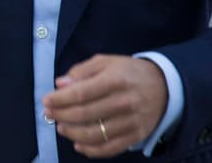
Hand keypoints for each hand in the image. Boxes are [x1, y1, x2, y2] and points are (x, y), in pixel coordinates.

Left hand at [42, 54, 167, 158]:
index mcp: (115, 80)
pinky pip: (110, 148)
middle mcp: (124, 102)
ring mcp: (131, 121)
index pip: (81, 93)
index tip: (46, 100)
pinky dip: (91, 150)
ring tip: (60, 127)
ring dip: (72, 133)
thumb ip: (82, 71)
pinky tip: (78, 144)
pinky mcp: (136, 136)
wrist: (165, 87)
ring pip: (95, 133)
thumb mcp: (106, 62)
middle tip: (49, 113)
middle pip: (85, 114)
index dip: (60, 99)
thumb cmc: (129, 72)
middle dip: (62, 114)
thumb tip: (60, 84)